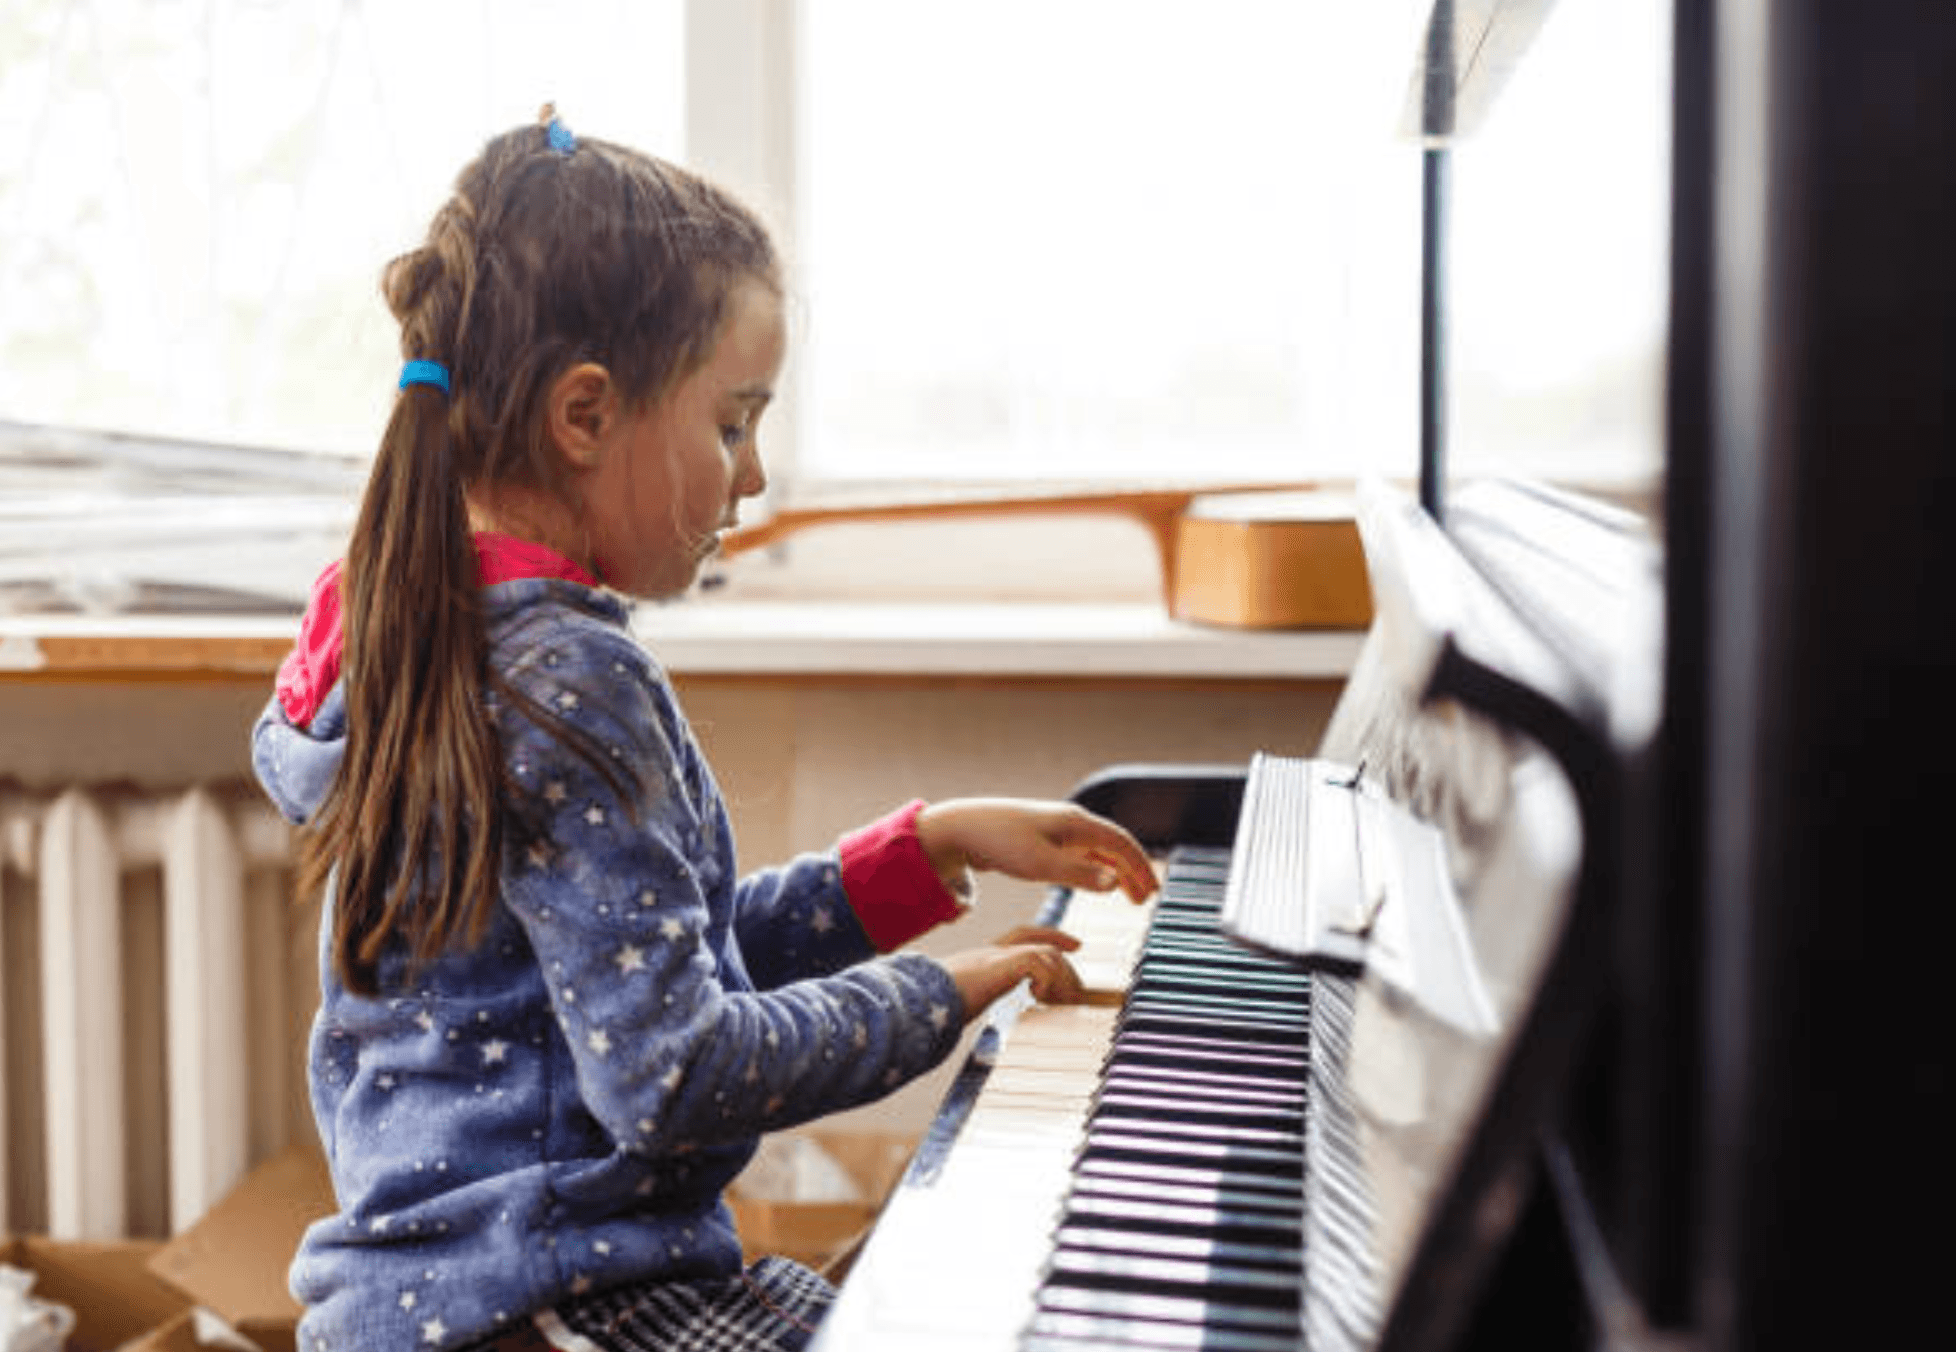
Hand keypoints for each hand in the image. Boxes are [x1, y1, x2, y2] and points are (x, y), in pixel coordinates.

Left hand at [915, 798, 1155, 902]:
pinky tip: (1097, 883)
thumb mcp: (1040, 864)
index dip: (1140, 867)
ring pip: (1098, 850)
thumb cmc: (999, 843)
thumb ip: (1079, 874)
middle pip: (1114, 845)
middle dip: (1133, 871)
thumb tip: (1116, 882)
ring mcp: (1057, 829)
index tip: (1153, 892)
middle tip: (1146, 899)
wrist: (962, 828)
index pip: (1121, 843)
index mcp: (1075, 823)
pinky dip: (1097, 869)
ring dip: (1117, 872)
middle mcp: (1071, 822)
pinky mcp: (1044, 839)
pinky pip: (1082, 853)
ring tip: (1129, 896)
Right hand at [938, 926, 1084, 1022]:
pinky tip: (1038, 997)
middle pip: (1041, 945)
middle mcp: (990, 952)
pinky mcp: (998, 964)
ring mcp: (994, 956)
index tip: (1075, 945)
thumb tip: (963, 1021)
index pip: (1023, 936)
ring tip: (1063, 1002)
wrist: (917, 1002)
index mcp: (983, 959)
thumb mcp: (957, 1003)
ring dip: (1060, 978)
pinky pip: (1036, 962)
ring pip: (1044, 953)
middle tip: (1078, 990)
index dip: (1051, 936)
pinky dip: (1045, 980)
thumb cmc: (930, 1007)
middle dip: (1066, 966)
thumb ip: (967, 1003)